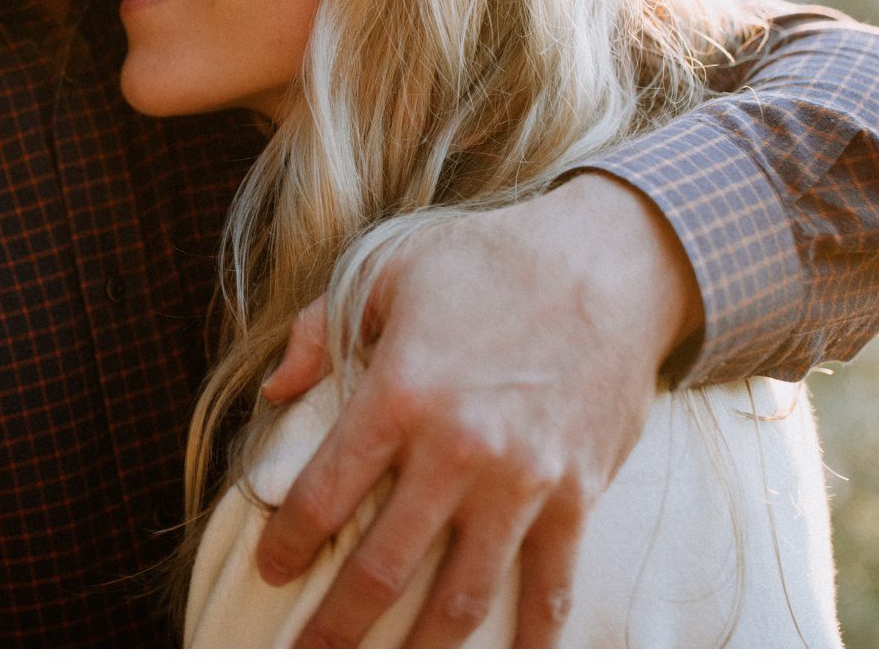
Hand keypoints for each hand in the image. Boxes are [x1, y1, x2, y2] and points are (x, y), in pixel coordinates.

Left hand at [253, 172, 702, 646]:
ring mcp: (523, 479)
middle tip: (308, 655)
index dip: (288, 544)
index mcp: (399, 393)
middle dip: (336, 625)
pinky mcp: (577, 493)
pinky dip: (529, 635)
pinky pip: (549, 583)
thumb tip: (274, 393)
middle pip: (382, 566)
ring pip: (461, 594)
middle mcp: (457, 448)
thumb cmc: (488, 261)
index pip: (323, 493)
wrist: (607, 260)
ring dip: (420, 649)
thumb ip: (318, 332)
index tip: (271, 569)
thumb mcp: (386, 270)